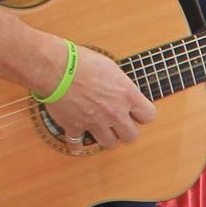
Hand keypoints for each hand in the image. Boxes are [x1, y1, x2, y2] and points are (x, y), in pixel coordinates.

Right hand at [38, 42, 154, 148]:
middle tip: (120, 123)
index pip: (149, 116)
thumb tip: (122, 91)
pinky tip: (77, 145)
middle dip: (126, 131)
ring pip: (110, 144)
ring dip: (107, 138)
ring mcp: (96, 123)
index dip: (142, 115)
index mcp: (127, 95)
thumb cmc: (82, 62)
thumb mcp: (111, 68)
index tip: (136, 112)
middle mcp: (115, 113)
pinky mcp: (75, 127)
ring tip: (102, 130)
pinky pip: (78, 144)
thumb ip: (120, 86)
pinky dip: (77, 145)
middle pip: (132, 136)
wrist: (57, 68)